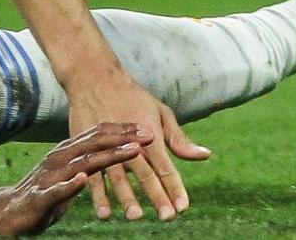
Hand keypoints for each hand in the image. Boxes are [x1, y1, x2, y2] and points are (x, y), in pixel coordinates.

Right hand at [0, 123, 152, 235]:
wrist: (7, 213)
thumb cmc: (45, 193)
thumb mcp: (72, 174)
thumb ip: (92, 163)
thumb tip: (117, 154)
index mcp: (69, 151)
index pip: (100, 135)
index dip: (125, 131)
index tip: (150, 130)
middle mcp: (61, 158)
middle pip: (95, 142)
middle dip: (124, 138)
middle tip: (148, 135)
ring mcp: (50, 176)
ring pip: (83, 162)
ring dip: (108, 156)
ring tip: (131, 152)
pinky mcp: (40, 197)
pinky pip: (57, 190)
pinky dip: (71, 184)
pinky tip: (84, 180)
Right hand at [67, 76, 209, 221]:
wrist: (96, 79)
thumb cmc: (133, 97)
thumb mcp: (161, 113)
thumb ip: (179, 139)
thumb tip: (205, 155)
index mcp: (150, 136)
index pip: (166, 167)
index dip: (175, 188)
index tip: (183, 208)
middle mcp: (131, 143)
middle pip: (146, 174)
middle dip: (157, 196)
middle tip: (167, 217)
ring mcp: (109, 147)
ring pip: (119, 177)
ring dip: (127, 198)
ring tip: (136, 216)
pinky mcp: (90, 149)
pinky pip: (95, 176)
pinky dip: (99, 195)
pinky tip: (104, 212)